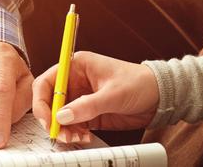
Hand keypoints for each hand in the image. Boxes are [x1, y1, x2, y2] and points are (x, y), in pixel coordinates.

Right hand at [31, 51, 157, 142]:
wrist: (159, 97)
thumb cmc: (140, 83)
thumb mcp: (113, 94)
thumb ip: (87, 106)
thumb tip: (61, 116)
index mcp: (78, 66)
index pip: (48, 81)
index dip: (42, 101)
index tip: (48, 119)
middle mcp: (76, 81)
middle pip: (50, 102)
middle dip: (53, 120)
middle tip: (61, 134)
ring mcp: (81, 98)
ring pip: (60, 117)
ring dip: (64, 130)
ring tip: (77, 137)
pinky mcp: (88, 113)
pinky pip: (72, 126)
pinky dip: (74, 134)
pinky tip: (84, 137)